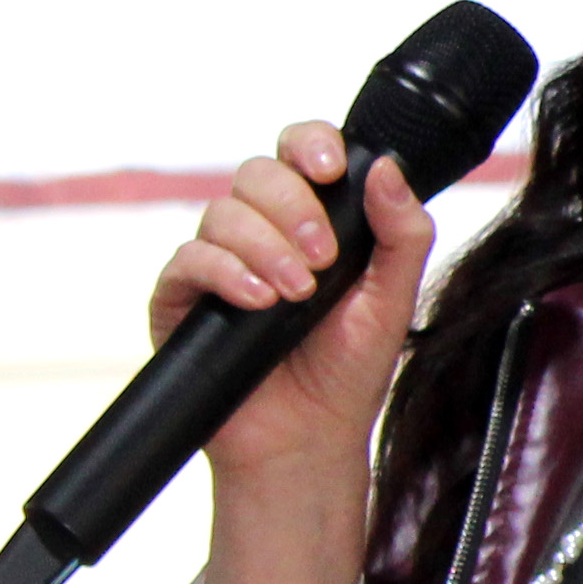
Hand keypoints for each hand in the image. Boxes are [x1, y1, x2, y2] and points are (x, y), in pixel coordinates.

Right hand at [157, 122, 435, 583]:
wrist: (308, 437)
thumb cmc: (349, 370)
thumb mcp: (392, 299)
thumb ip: (401, 234)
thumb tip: (387, 168)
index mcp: (312, 221)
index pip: (299, 154)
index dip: (310, 145)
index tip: (332, 171)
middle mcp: (261, 232)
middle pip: (257, 173)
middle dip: (294, 208)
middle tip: (323, 260)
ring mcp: (217, 262)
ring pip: (222, 212)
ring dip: (266, 247)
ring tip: (295, 294)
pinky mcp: (181, 298)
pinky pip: (188, 259)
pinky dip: (226, 273)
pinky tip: (258, 302)